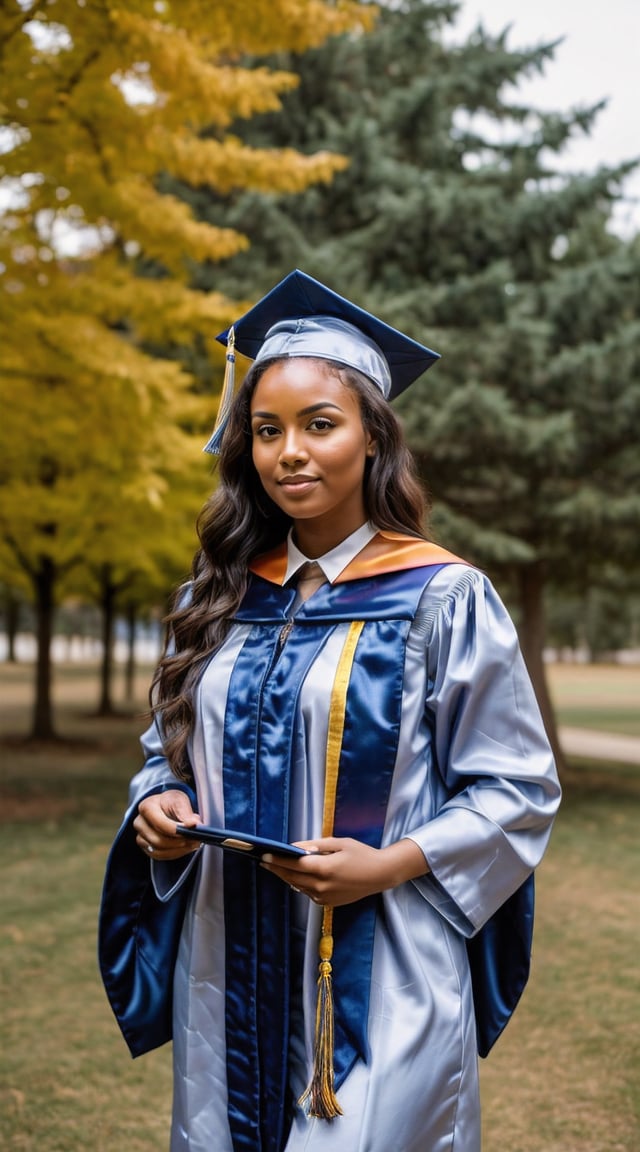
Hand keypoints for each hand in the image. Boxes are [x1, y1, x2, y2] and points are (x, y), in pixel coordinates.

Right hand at [133, 789, 201, 860]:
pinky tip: (185, 847)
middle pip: (158, 840)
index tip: (192, 829)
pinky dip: (175, 853)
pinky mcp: (146, 847)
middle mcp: (139, 823)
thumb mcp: (179, 800)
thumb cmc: (171, 802)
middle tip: (196, 839)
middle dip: (179, 842)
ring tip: (193, 843)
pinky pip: (160, 856)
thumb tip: (194, 824)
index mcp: (146, 807)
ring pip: (159, 851)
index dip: (177, 829)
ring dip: (179, 850)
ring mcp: (140, 837)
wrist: (165, 807)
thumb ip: (186, 812)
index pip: (160, 824)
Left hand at [260, 836, 428, 906]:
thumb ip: (316, 845)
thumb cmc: (361, 854)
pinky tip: (294, 876)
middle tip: (264, 861)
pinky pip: (307, 892)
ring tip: (275, 867)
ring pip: (297, 886)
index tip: (263, 855)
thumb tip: (295, 848)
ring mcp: (324, 897)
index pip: (293, 865)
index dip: (276, 860)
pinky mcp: (327, 903)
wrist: (380, 875)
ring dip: (286, 877)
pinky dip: (299, 884)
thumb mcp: (339, 843)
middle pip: (291, 877)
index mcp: (324, 868)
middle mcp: (321, 885)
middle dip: (276, 869)